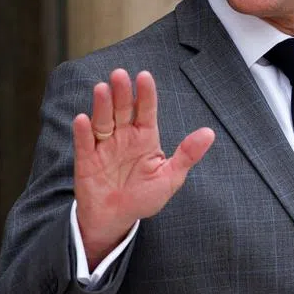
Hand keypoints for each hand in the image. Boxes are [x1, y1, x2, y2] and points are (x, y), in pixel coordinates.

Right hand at [73, 68, 214, 268]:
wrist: (116, 219)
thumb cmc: (144, 197)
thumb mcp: (170, 177)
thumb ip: (187, 155)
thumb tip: (210, 133)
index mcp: (145, 137)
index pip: (146, 110)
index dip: (146, 94)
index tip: (145, 76)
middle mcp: (124, 136)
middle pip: (123, 109)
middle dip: (122, 92)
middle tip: (120, 74)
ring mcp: (104, 146)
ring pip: (103, 120)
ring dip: (101, 105)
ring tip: (102, 89)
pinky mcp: (87, 160)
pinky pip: (85, 143)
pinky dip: (83, 132)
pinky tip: (83, 120)